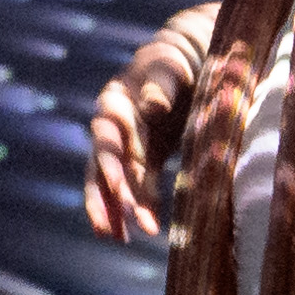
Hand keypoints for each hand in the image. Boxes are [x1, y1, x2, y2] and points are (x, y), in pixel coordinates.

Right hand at [86, 11, 217, 239]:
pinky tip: (126, 235)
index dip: (111, 161)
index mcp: (117, 98)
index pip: (110, 133)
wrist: (189, 57)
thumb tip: (151, 106)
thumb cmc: (182, 59)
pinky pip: (128, 186)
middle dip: (109, 194)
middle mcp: (112, 122)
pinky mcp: (139, 158)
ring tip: (113, 237)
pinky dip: (129, 209)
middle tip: (115, 223)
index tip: (118, 187)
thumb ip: (162, 85)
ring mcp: (124, 142)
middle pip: (104, 162)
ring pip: (108, 180)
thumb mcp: (173, 66)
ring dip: (111, 208)